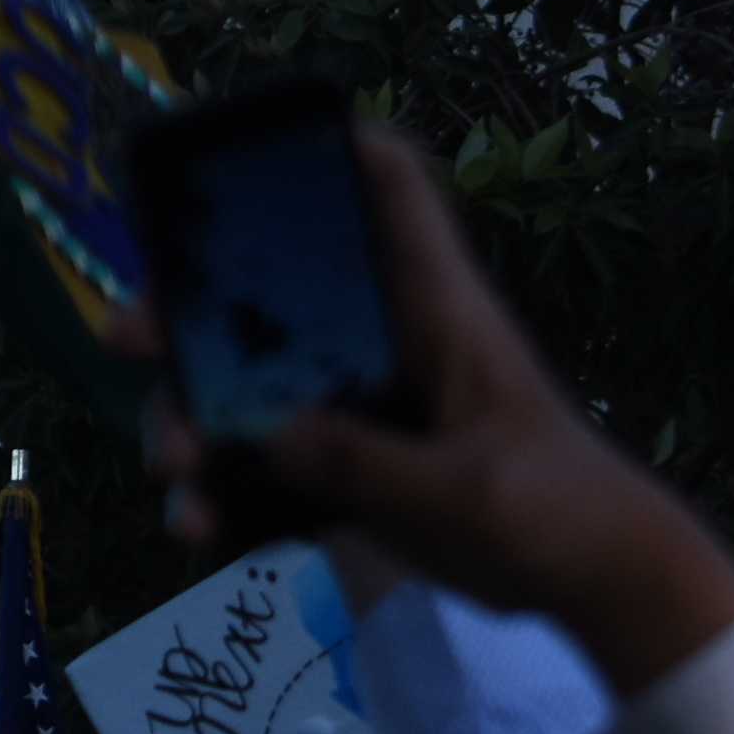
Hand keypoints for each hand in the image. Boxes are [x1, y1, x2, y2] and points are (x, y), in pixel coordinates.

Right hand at [179, 128, 733, 691]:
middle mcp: (387, 342)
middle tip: (128, 338)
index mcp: (435, 311)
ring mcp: (365, 404)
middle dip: (187, 312)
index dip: (330, 146)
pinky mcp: (353, 465)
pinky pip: (265, 459)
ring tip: (173, 471)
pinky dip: (223, 489)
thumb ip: (367, 463)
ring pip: (250, 382)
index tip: (246, 149)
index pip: (393, 192)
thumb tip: (264, 433)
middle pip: (274, 294)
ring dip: (192, 417)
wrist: (606, 587)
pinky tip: (197, 525)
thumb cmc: (557, 513)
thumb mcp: (466, 492)